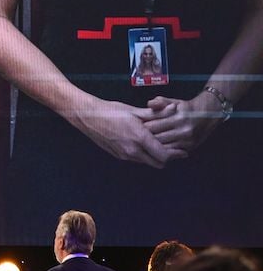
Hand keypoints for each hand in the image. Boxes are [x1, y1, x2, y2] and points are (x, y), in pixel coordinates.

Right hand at [69, 96, 185, 168]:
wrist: (87, 117)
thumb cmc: (111, 110)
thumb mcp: (134, 111)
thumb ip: (155, 113)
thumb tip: (174, 107)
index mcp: (139, 138)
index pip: (164, 155)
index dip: (175, 155)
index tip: (183, 152)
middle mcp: (133, 151)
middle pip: (158, 163)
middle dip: (167, 158)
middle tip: (172, 149)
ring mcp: (125, 155)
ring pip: (147, 162)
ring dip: (154, 156)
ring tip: (157, 145)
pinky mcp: (118, 156)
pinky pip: (136, 159)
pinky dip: (143, 155)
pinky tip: (142, 144)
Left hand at [143, 92, 221, 153]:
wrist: (208, 115)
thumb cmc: (185, 108)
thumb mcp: (173, 101)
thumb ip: (159, 101)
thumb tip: (149, 104)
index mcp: (177, 116)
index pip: (153, 125)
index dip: (142, 127)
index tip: (136, 127)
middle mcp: (183, 129)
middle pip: (157, 137)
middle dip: (145, 137)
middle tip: (137, 136)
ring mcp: (187, 140)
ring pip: (163, 146)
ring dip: (153, 145)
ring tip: (145, 142)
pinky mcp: (189, 147)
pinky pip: (172, 151)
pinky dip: (163, 150)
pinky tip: (157, 147)